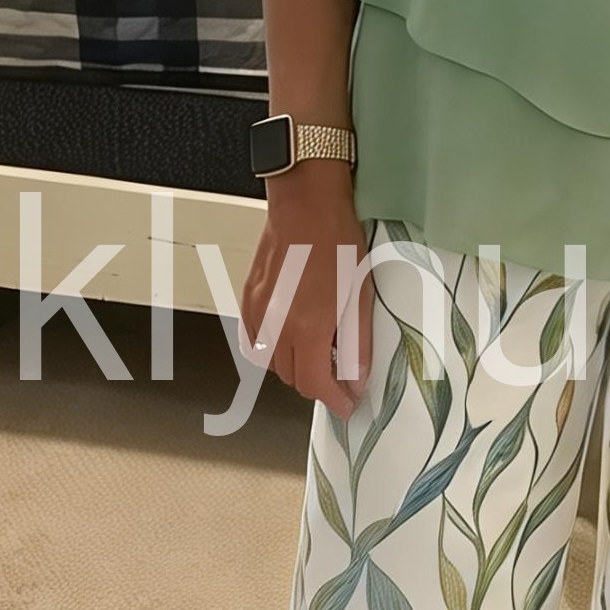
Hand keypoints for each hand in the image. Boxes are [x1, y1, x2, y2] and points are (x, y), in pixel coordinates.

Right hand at [239, 162, 373, 419]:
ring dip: (295, 366)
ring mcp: (258, 313)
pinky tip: (295, 332)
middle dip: (317, 384)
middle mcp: (276, 327)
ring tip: (320, 352)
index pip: (315, 384)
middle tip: (340, 374)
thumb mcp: (359, 294)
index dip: (333, 400)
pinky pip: (257, 339)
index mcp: (307, 328)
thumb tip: (356, 378)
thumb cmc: (337, 242)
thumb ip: (356, 342)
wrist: (305, 205)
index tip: (347, 403)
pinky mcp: (250, 298)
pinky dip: (276, 347)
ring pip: (271, 361)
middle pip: (292, 377)